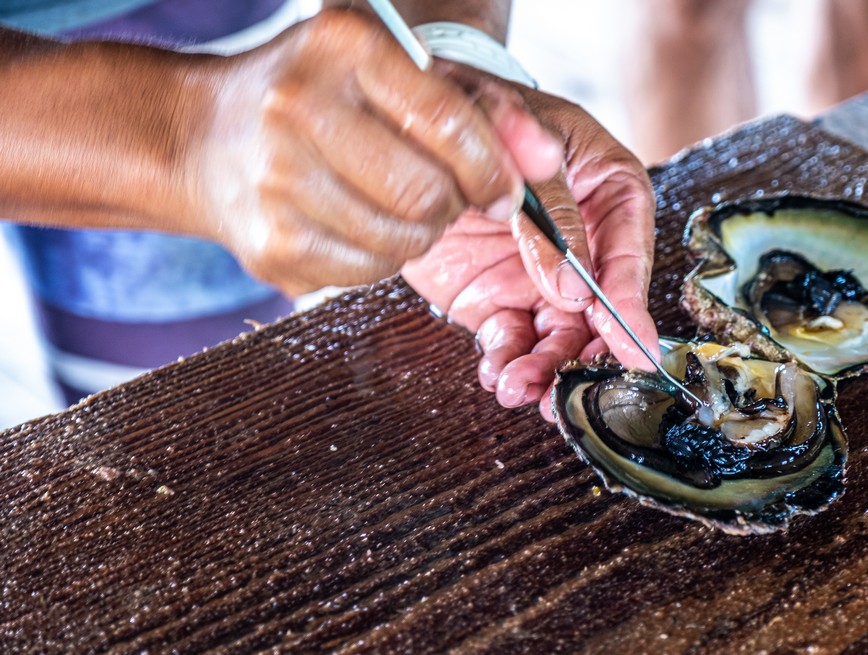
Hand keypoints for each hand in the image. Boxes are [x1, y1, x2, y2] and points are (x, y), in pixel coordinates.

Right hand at [188, 9, 561, 295]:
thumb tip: (546, 160)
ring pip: (402, 242)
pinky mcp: (270, 247)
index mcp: (340, 46)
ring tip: (395, 206)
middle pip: (428, 195)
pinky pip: (367, 274)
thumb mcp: (390, 72)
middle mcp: (297, 107)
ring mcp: (276, 182)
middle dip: (452, 205)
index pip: (449, 121)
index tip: (504, 189)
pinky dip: (380, 258)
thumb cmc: (315, 96)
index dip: (493, 168)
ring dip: (419, 235)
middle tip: (441, 194)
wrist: (202, 138)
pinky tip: (359, 225)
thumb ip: (480, 107)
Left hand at [402, 77, 658, 420]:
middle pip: (596, 311)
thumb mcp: (523, 142)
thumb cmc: (485, 113)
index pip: (628, 255)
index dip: (627, 304)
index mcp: (610, 193)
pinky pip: (508, 341)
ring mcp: (539, 277)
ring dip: (543, 370)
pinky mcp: (496, 300)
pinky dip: (503, 363)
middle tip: (564, 389)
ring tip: (518, 388)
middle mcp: (583, 245)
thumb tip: (571, 289)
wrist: (420, 126)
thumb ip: (549, 211)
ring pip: (555, 337)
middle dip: (582, 355)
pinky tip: (496, 376)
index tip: (632, 349)